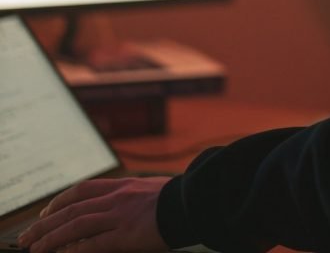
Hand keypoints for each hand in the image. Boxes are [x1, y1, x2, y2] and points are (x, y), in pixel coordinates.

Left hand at [18, 177, 170, 252]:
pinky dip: (75, 250)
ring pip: (75, 225)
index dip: (60, 201)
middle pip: (72, 208)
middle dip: (46, 222)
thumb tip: (132, 203)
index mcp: (124, 185)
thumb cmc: (183, 198)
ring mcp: (119, 215)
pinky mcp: (125, 235)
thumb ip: (137, 195)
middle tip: (29, 235)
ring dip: (51, 238)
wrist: (196, 202)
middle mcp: (117, 198)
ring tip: (36, 248)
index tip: (47, 211)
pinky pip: (93, 244)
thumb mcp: (156, 188)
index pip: (83, 190)